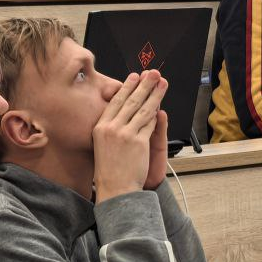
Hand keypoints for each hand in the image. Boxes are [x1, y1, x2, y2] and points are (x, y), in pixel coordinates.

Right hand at [92, 71, 167, 201]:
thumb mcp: (104, 144)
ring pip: (142, 109)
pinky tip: (161, 105)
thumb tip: (129, 110)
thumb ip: (115, 127)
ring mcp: (124, 135)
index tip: (134, 76)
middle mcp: (111, 129)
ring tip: (162, 83)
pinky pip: (149, 124)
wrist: (116, 188)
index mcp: (100, 128)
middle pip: (130, 101)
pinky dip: (156, 114)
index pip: (115, 102)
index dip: (126, 88)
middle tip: (153, 73)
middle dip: (143, 85)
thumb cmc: (111, 169)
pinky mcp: (138, 142)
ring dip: (154, 94)